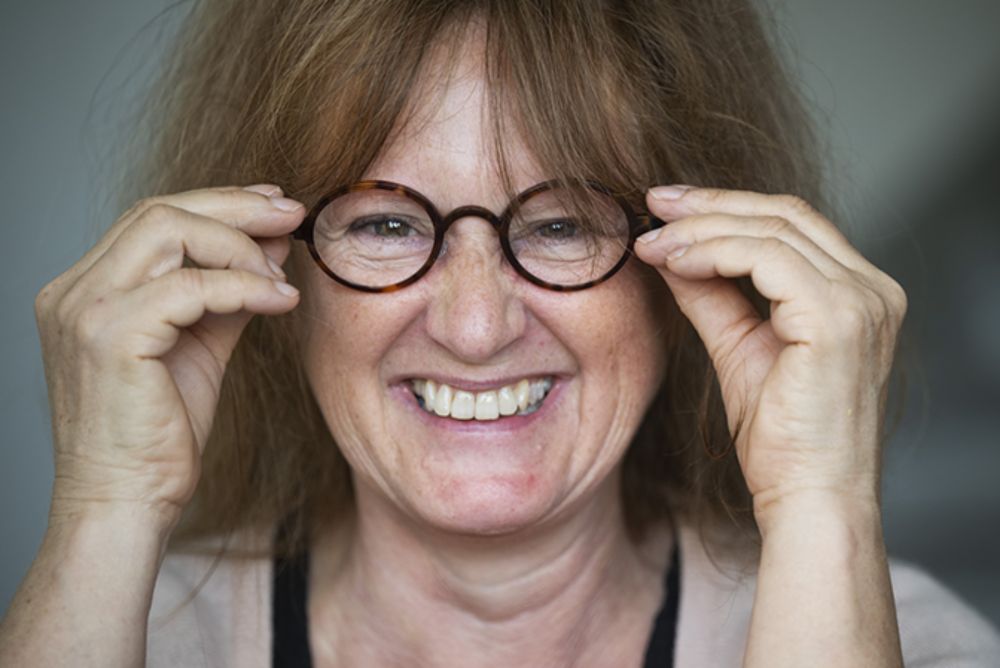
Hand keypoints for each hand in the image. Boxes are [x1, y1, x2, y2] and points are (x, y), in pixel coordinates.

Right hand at [34, 185, 303, 525]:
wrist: (126, 503)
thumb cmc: (158, 436)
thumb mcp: (201, 347)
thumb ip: (230, 293)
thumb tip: (271, 246)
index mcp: (87, 290)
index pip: (152, 219)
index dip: (218, 203)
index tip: (273, 204)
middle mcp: (74, 292)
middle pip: (158, 212)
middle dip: (235, 206)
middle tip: (292, 213)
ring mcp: (84, 311)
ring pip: (168, 232)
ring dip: (239, 246)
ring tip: (283, 275)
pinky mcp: (109, 338)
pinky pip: (190, 287)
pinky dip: (244, 286)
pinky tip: (279, 302)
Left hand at [634, 186, 906, 520]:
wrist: (808, 498)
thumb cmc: (782, 438)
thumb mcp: (738, 347)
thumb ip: (711, 295)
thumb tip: (671, 251)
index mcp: (856, 293)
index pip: (790, 224)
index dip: (727, 206)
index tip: (668, 207)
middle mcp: (871, 289)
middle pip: (784, 214)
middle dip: (709, 204)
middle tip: (652, 205)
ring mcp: (862, 301)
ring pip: (772, 229)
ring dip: (701, 229)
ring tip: (651, 241)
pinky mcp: (839, 319)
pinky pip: (767, 259)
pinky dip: (713, 252)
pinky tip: (673, 261)